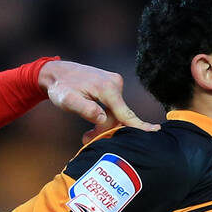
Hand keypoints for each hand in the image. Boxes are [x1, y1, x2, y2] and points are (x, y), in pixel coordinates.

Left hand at [37, 60, 159, 143]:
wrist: (57, 73)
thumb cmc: (61, 87)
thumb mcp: (68, 100)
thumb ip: (85, 110)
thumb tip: (103, 119)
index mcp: (108, 88)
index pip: (125, 113)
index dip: (139, 125)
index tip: (154, 130)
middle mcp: (115, 83)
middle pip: (119, 116)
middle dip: (106, 130)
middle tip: (86, 139)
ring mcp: (115, 83)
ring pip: (115, 113)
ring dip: (103, 125)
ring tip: (86, 134)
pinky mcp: (112, 86)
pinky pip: (113, 107)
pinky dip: (104, 117)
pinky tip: (93, 121)